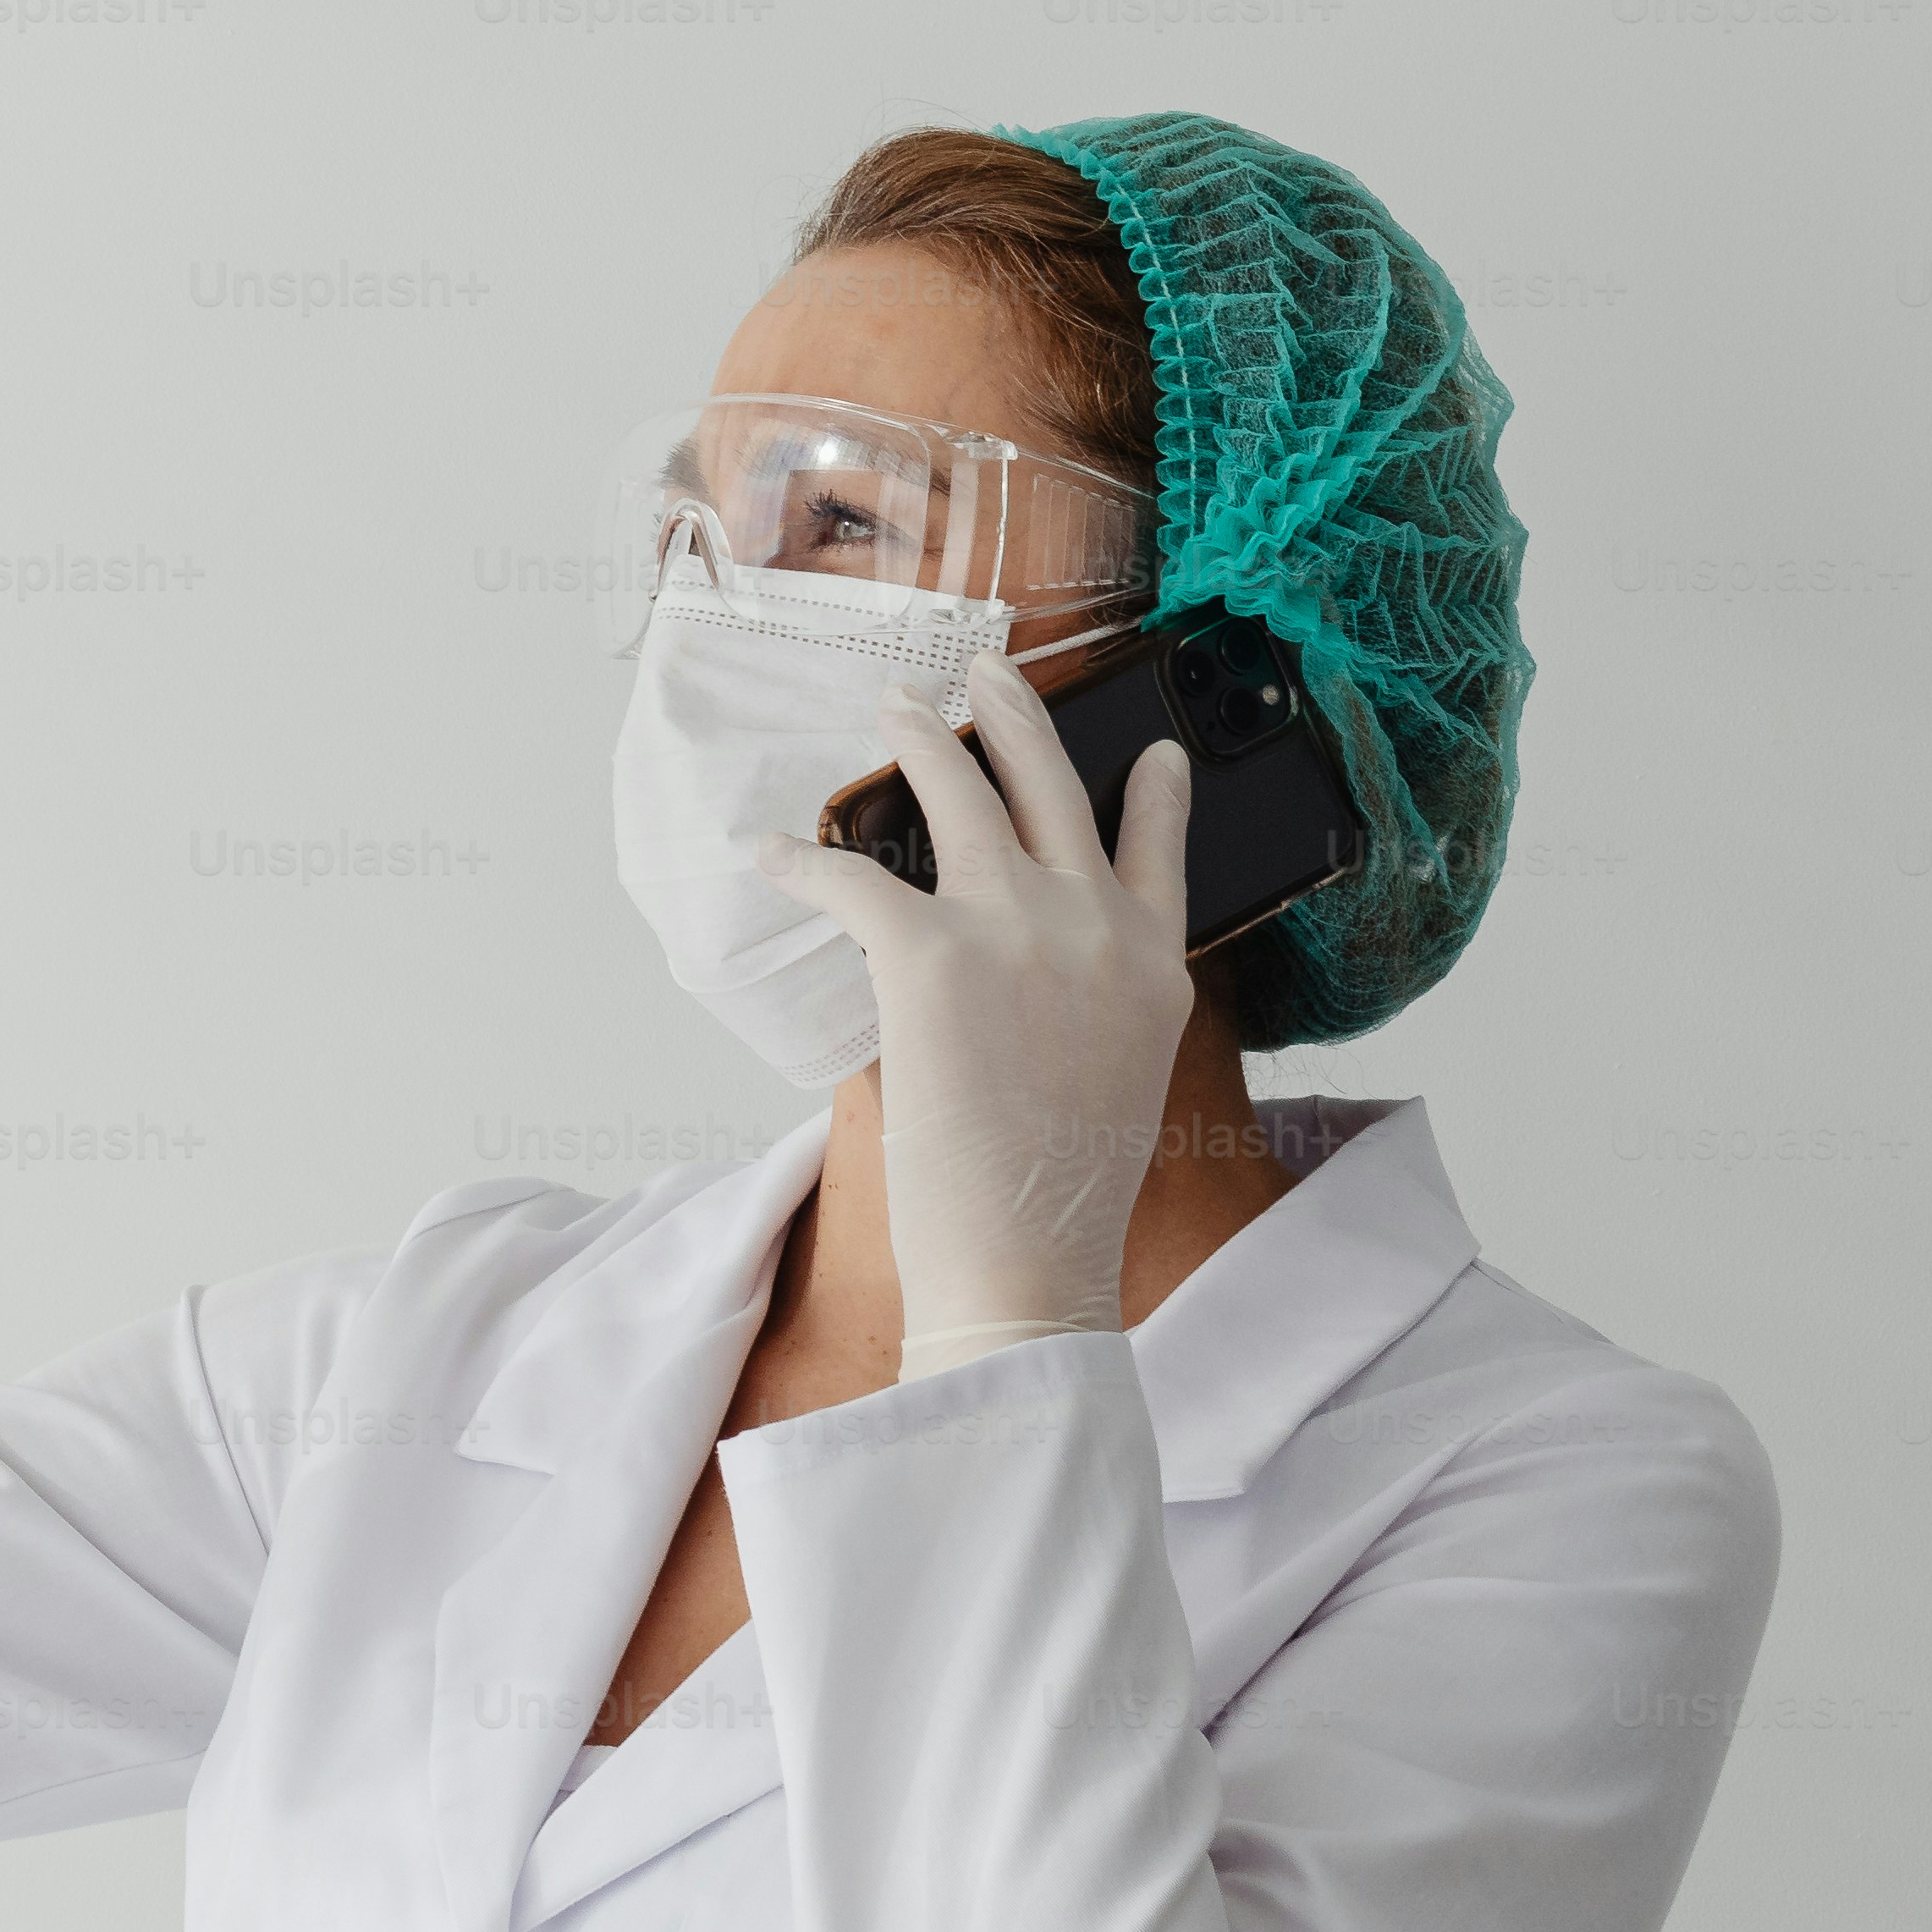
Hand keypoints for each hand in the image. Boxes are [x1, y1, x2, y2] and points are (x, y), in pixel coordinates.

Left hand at [750, 653, 1197, 1374]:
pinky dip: (800, 862)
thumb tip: (1034, 974)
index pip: (1163, 854)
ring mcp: (1021, 931)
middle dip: (1015, 717)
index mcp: (1153, 968)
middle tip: (987, 671)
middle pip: (1055, 790)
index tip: (1153, 750)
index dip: (1155, 793)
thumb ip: (1092, 1005)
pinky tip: (767, 851)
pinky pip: (854, 877)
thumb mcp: (1114, 1080)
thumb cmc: (1053, 1198)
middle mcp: (1098, 930)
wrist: (1029, 1259)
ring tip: (890, 709)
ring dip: (920, 743)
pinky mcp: (934, 955)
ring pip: (965, 795)